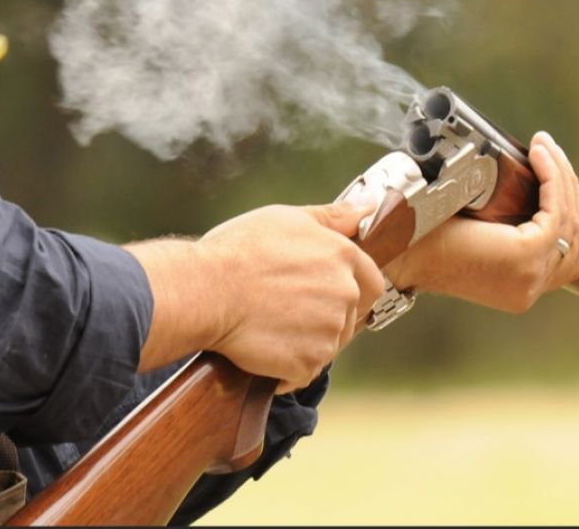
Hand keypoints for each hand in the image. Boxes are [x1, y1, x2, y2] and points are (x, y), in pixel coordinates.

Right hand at [130, 200, 384, 393]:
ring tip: (270, 327)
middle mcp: (344, 294)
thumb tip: (367, 208)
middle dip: (325, 318)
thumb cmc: (239, 250)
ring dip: (305, 342)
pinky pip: (304, 372)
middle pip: (349, 316)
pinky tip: (262, 350)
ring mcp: (329, 332)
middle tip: (287, 312)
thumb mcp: (288, 218)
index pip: (372, 282)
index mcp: (344, 257)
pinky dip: (286, 369)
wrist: (206, 291)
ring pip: (327, 345)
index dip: (352, 291)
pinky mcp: (307, 363)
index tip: (324, 295)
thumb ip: (333, 217)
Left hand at [385, 131, 578, 311]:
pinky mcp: (526, 256)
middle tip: (551, 154)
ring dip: (565, 180)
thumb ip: (501, 222)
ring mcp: (532, 276)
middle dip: (571, 191)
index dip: (568, 209)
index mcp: (519, 287)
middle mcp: (531, 288)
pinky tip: (541, 157)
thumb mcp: (474, 232)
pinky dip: (554, 180)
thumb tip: (520, 181)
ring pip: (572, 224)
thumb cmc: (421, 235)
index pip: (567, 251)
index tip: (554, 171)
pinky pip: (556, 213)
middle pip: (577, 238)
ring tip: (547, 150)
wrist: (397, 247)